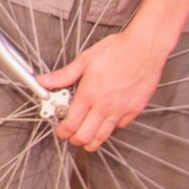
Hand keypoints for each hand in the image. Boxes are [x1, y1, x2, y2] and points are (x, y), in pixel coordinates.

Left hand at [36, 25, 170, 150]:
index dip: (62, 131)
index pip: (71, 124)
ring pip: (103, 137)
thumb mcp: (85, 60)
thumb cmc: (118, 50)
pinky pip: (119, 127)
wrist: (144, 48)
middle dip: (74, 139)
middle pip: (85, 137)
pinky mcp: (134, 110)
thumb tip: (44, 81)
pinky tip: (105, 122)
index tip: (60, 130)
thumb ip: (63, 75)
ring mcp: (121, 110)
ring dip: (91, 141)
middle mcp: (105, 106)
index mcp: (89, 94)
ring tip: (85, 137)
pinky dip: (110, 129)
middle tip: (70, 135)